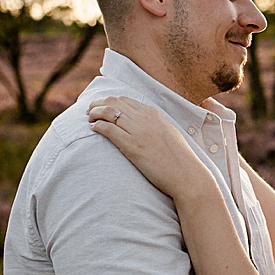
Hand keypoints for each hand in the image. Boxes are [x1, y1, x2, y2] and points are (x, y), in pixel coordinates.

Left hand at [87, 95, 209, 199]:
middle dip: (98, 104)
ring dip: (95, 113)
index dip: (109, 101)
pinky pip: (109, 130)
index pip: (125, 100)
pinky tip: (93, 128)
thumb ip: (155, 124)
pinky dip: (98, 126)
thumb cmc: (179, 158)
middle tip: (89, 110)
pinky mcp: (132, 146)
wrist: (186, 175)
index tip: (101, 106)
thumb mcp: (169, 133)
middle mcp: (145, 119)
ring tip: (89, 118)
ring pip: (109, 113)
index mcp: (154, 114)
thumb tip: (144, 123)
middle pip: (114, 103)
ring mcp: (138, 132)